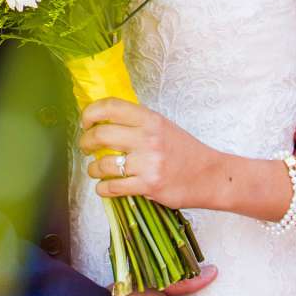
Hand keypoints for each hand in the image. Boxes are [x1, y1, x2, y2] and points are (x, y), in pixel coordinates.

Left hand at [80, 98, 218, 210]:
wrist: (210, 175)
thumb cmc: (184, 151)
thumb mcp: (163, 127)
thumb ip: (137, 123)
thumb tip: (103, 121)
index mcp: (151, 119)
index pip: (111, 107)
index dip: (90, 113)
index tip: (85, 122)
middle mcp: (148, 138)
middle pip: (101, 135)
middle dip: (86, 142)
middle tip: (86, 147)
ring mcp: (148, 163)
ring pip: (104, 164)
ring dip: (93, 169)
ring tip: (95, 170)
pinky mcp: (149, 185)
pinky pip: (114, 187)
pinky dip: (103, 188)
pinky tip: (104, 187)